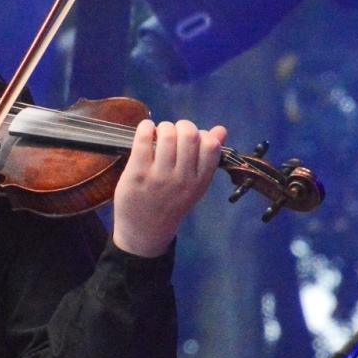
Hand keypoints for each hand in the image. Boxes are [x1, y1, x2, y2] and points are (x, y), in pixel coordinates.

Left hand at [110, 119, 226, 257]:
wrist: (145, 231)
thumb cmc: (171, 203)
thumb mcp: (195, 185)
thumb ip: (208, 158)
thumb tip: (221, 129)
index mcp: (200, 181)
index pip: (211, 146)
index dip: (202, 134)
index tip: (192, 140)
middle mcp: (182, 178)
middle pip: (189, 135)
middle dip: (182, 126)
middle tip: (174, 133)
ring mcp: (159, 176)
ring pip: (167, 134)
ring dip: (163, 127)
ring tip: (159, 134)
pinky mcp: (137, 173)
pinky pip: (143, 139)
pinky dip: (145, 127)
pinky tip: (146, 131)